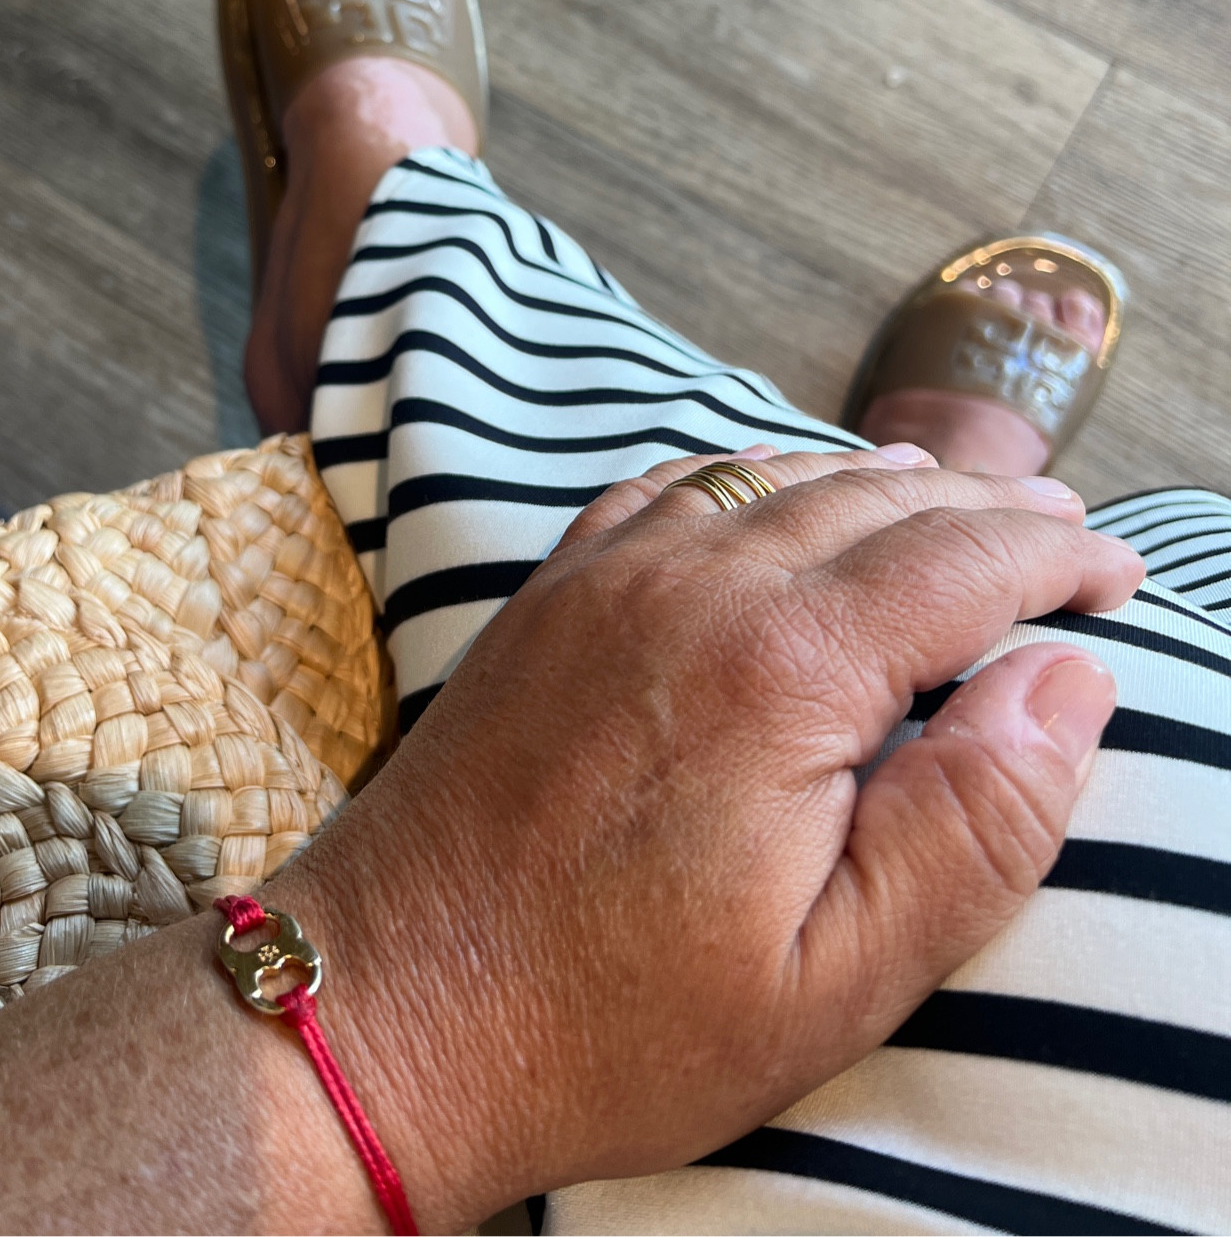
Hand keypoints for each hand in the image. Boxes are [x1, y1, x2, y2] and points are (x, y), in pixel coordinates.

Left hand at [268, 446, 1145, 1227]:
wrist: (387, 1006)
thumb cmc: (606, 1020)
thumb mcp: (832, 979)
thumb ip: (970, 826)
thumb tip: (1065, 684)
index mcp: (780, 671)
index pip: (961, 563)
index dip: (1055, 559)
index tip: (1111, 576)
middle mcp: (689, 588)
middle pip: (876, 502)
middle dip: (984, 510)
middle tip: (1057, 529)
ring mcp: (603, 581)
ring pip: (773, 479)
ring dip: (874, 484)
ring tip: (943, 499)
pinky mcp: (545, 599)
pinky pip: (666, 493)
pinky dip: (748, 478)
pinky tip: (769, 496)